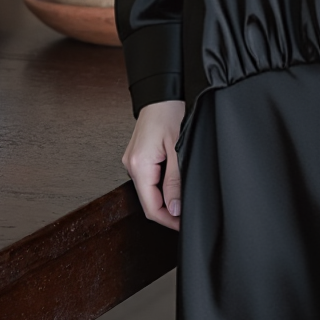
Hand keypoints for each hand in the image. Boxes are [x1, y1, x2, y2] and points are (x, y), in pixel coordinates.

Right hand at [124, 99, 186, 230]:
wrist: (161, 94)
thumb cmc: (170, 113)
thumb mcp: (178, 149)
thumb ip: (175, 181)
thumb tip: (175, 208)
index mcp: (139, 165)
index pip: (151, 207)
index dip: (168, 220)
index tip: (184, 225)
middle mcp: (132, 165)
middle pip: (149, 201)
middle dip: (168, 211)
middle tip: (187, 215)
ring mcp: (133, 161)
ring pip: (149, 191)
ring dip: (165, 198)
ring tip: (184, 200)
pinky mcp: (138, 157)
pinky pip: (148, 179)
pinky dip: (161, 186)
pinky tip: (174, 185)